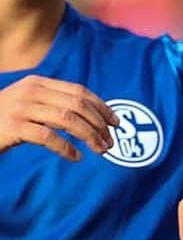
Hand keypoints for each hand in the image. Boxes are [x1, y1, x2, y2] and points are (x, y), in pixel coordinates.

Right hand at [0, 75, 118, 160]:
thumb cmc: (4, 118)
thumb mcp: (29, 103)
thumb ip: (54, 103)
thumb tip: (92, 115)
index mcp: (39, 83)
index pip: (79, 91)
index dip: (101, 107)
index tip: (116, 122)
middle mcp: (31, 91)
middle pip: (78, 105)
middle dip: (99, 124)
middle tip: (111, 141)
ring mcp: (21, 108)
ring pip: (68, 120)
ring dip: (89, 136)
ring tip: (100, 150)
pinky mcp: (13, 126)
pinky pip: (49, 137)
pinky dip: (66, 148)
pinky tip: (75, 157)